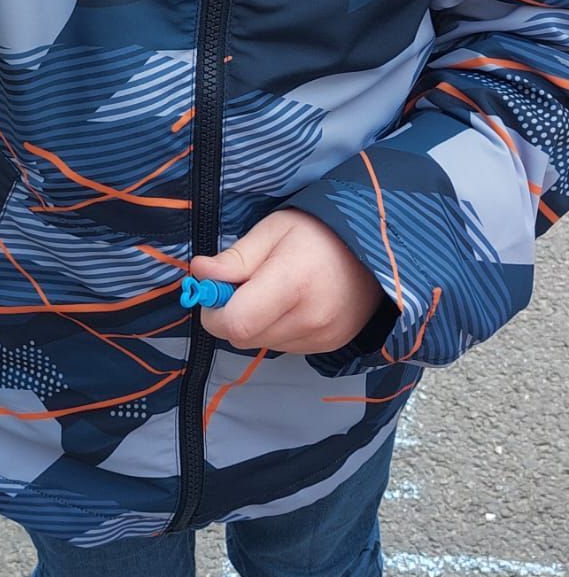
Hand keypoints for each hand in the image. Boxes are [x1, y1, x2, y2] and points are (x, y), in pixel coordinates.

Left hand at [189, 210, 384, 355]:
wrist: (377, 248)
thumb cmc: (319, 232)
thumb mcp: (273, 230)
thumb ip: (235, 258)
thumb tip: (199, 273)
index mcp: (292, 284)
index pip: (235, 323)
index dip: (214, 311)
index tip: (216, 290)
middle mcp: (310, 319)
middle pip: (243, 338)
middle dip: (232, 315)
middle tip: (245, 285)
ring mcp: (322, 337)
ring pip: (261, 344)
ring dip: (255, 323)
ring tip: (275, 291)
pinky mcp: (329, 345)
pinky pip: (283, 346)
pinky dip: (276, 329)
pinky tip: (292, 304)